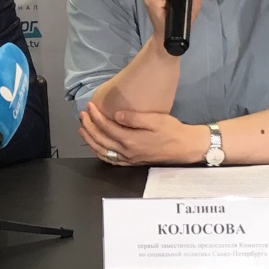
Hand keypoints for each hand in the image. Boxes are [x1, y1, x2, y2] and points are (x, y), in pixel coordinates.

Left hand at [79, 102, 205, 165]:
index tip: (90, 106)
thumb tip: (116, 115)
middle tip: (82, 114)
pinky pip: (111, 160)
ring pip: (103, 151)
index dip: (96, 116)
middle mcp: (127, 152)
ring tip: (83, 128)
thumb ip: (134, 118)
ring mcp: (129, 159)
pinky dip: (100, 153)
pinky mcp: (132, 162)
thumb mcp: (155, 120)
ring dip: (90, 140)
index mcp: (131, 140)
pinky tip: (95, 146)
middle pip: (101, 140)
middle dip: (89, 126)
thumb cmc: (172, 130)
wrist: (185, 147)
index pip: (106, 127)